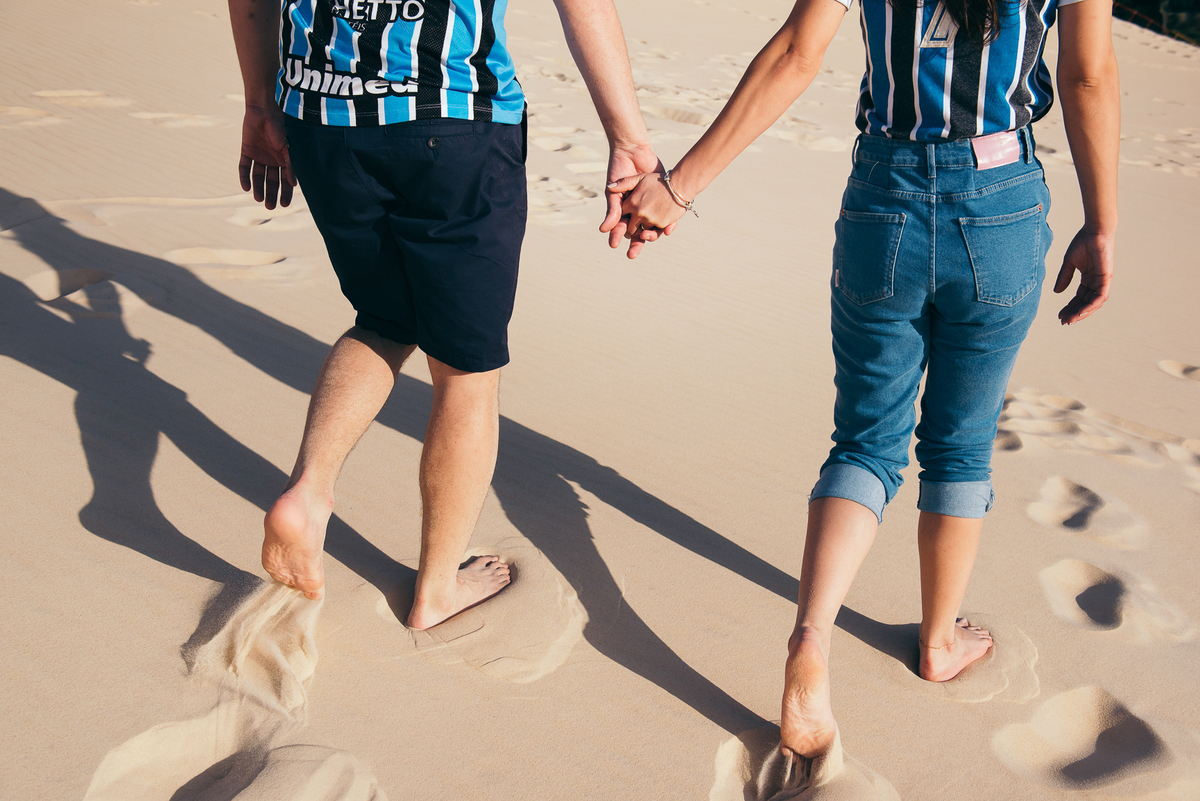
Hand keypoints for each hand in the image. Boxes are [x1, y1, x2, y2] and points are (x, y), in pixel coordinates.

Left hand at [239, 103, 295, 208]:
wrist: (262, 111)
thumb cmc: (278, 127)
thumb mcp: (286, 148)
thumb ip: (290, 165)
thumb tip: (294, 184)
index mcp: (283, 160)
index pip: (285, 180)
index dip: (285, 192)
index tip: (284, 204)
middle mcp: (271, 160)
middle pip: (271, 181)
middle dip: (271, 194)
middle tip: (271, 207)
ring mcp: (258, 156)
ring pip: (258, 177)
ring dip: (258, 188)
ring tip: (259, 200)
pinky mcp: (246, 151)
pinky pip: (244, 167)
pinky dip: (244, 177)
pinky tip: (245, 188)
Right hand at [600, 142, 672, 258]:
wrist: (633, 151)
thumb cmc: (619, 170)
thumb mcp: (614, 192)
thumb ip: (612, 210)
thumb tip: (603, 230)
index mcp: (624, 209)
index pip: (621, 227)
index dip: (618, 236)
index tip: (614, 244)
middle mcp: (637, 210)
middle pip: (637, 231)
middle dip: (635, 244)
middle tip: (631, 255)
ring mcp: (651, 205)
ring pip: (652, 226)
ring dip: (650, 236)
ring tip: (647, 239)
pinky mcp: (663, 199)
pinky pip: (666, 216)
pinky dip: (666, 223)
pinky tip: (666, 229)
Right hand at [1054, 228, 1113, 324]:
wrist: (1094, 231)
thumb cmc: (1083, 242)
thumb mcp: (1069, 262)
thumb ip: (1064, 277)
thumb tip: (1057, 292)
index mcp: (1088, 277)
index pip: (1079, 297)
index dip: (1070, 307)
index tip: (1059, 315)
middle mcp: (1096, 281)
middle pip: (1085, 302)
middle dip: (1074, 313)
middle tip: (1064, 321)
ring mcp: (1102, 281)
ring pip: (1094, 303)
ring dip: (1082, 313)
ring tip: (1070, 320)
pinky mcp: (1107, 278)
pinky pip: (1100, 297)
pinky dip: (1091, 306)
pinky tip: (1081, 312)